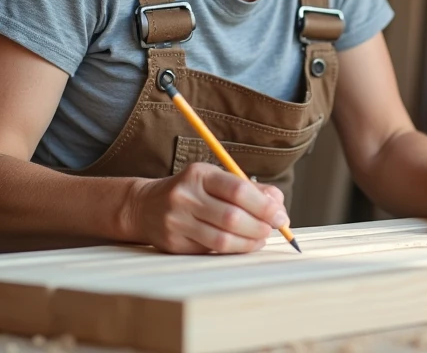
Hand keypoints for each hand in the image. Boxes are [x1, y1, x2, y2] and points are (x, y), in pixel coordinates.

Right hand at [131, 163, 288, 253]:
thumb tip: (278, 204)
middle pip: (232, 217)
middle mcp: (185, 196)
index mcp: (200, 174)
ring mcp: (177, 221)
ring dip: (248, 243)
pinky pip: (210, 251)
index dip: (264, 206)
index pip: (237, 190)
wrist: (146, 206)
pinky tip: (241, 245)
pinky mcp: (173, 243)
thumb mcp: (216, 180)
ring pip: (222, 240)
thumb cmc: (192, 191)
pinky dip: (233, 250)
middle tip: (272, 229)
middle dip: (259, 226)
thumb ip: (249, 189)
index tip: (280, 216)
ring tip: (260, 239)